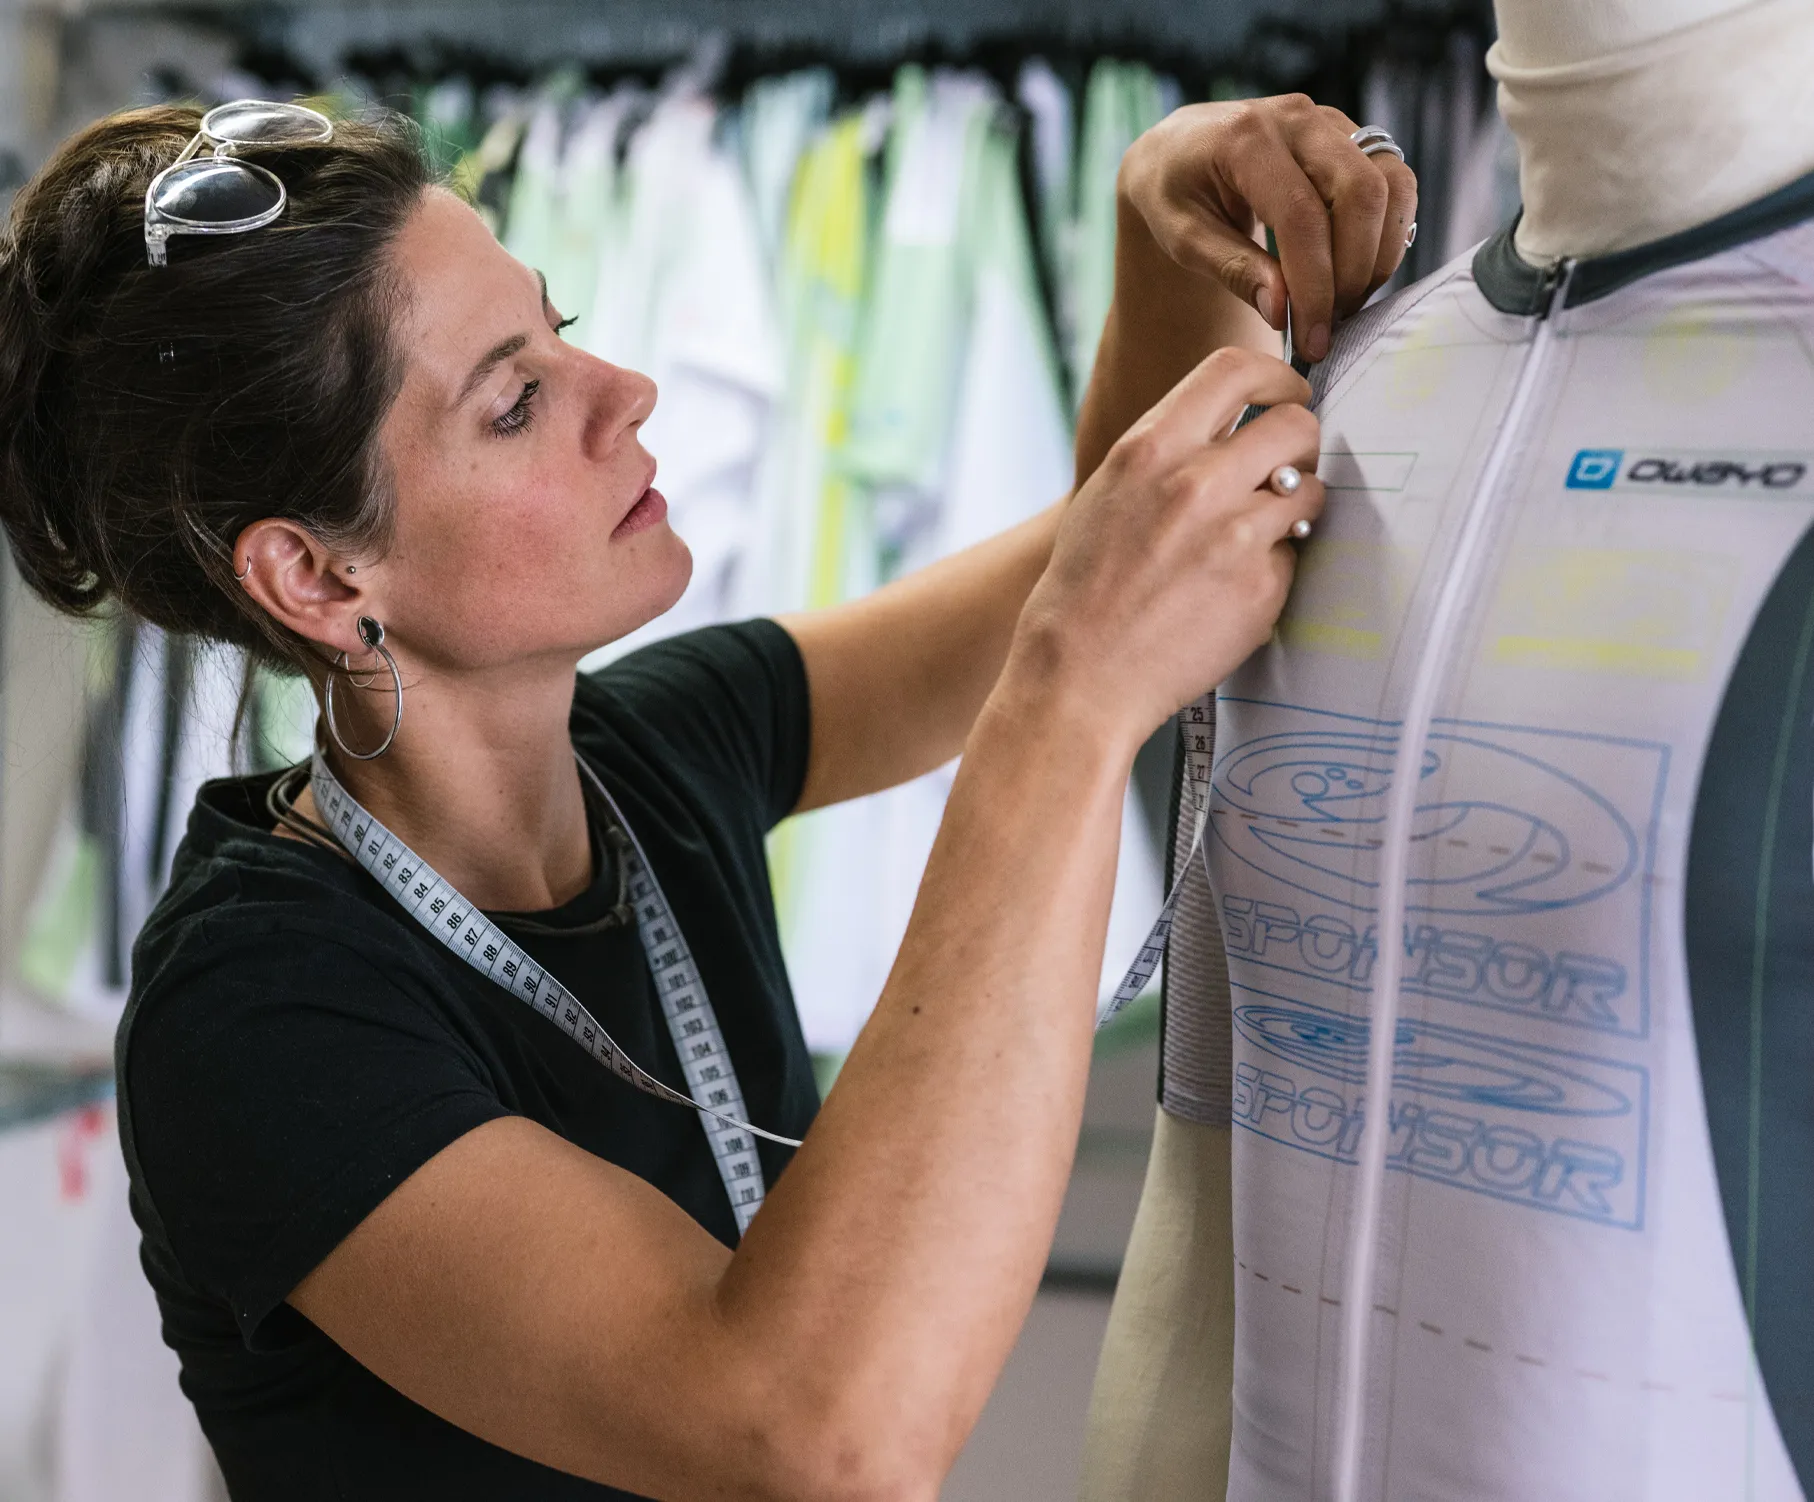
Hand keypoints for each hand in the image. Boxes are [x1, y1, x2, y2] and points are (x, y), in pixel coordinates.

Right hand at [1011, 346, 1322, 740]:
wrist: (1078, 677)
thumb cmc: (1084, 591)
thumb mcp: (1107, 495)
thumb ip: (1165, 453)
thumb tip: (1229, 426)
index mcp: (1149, 450)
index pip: (1236, 369)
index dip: (1277, 376)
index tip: (1286, 394)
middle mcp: (1195, 483)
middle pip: (1296, 425)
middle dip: (1301, 444)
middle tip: (1287, 470)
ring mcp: (1234, 535)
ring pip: (1310, 491)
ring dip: (1296, 508)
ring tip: (1256, 536)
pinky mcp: (1261, 588)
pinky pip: (1295, 556)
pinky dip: (1275, 568)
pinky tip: (1233, 589)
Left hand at [1117, 95, 1418, 361]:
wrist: (1180, 147)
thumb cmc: (1173, 193)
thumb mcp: (1181, 238)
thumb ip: (1232, 271)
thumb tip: (1282, 312)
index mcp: (1244, 138)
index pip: (1301, 215)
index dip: (1314, 284)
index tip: (1313, 338)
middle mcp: (1296, 118)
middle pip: (1360, 194)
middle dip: (1353, 271)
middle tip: (1330, 323)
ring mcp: (1330, 122)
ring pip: (1390, 185)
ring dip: (1378, 254)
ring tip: (1343, 302)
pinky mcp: (1352, 136)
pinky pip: (1396, 183)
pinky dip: (1388, 234)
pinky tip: (1356, 272)